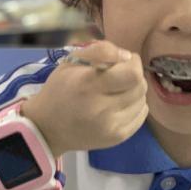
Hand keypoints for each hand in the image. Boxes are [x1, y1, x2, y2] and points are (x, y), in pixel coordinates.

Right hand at [23, 40, 148, 156]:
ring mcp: (111, 126)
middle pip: (140, 86)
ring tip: (117, 91)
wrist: (47, 129)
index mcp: (88, 85)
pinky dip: (134, 107)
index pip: (132, 73)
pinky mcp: (117, 138)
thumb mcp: (71, 62)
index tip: (123, 61)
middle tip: (119, 76)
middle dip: (134, 76)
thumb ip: (100, 50)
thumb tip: (127, 56)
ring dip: (134, 92)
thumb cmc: (59, 90)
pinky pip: (141, 116)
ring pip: (142, 100)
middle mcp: (101, 108)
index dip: (133, 63)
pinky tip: (119, 105)